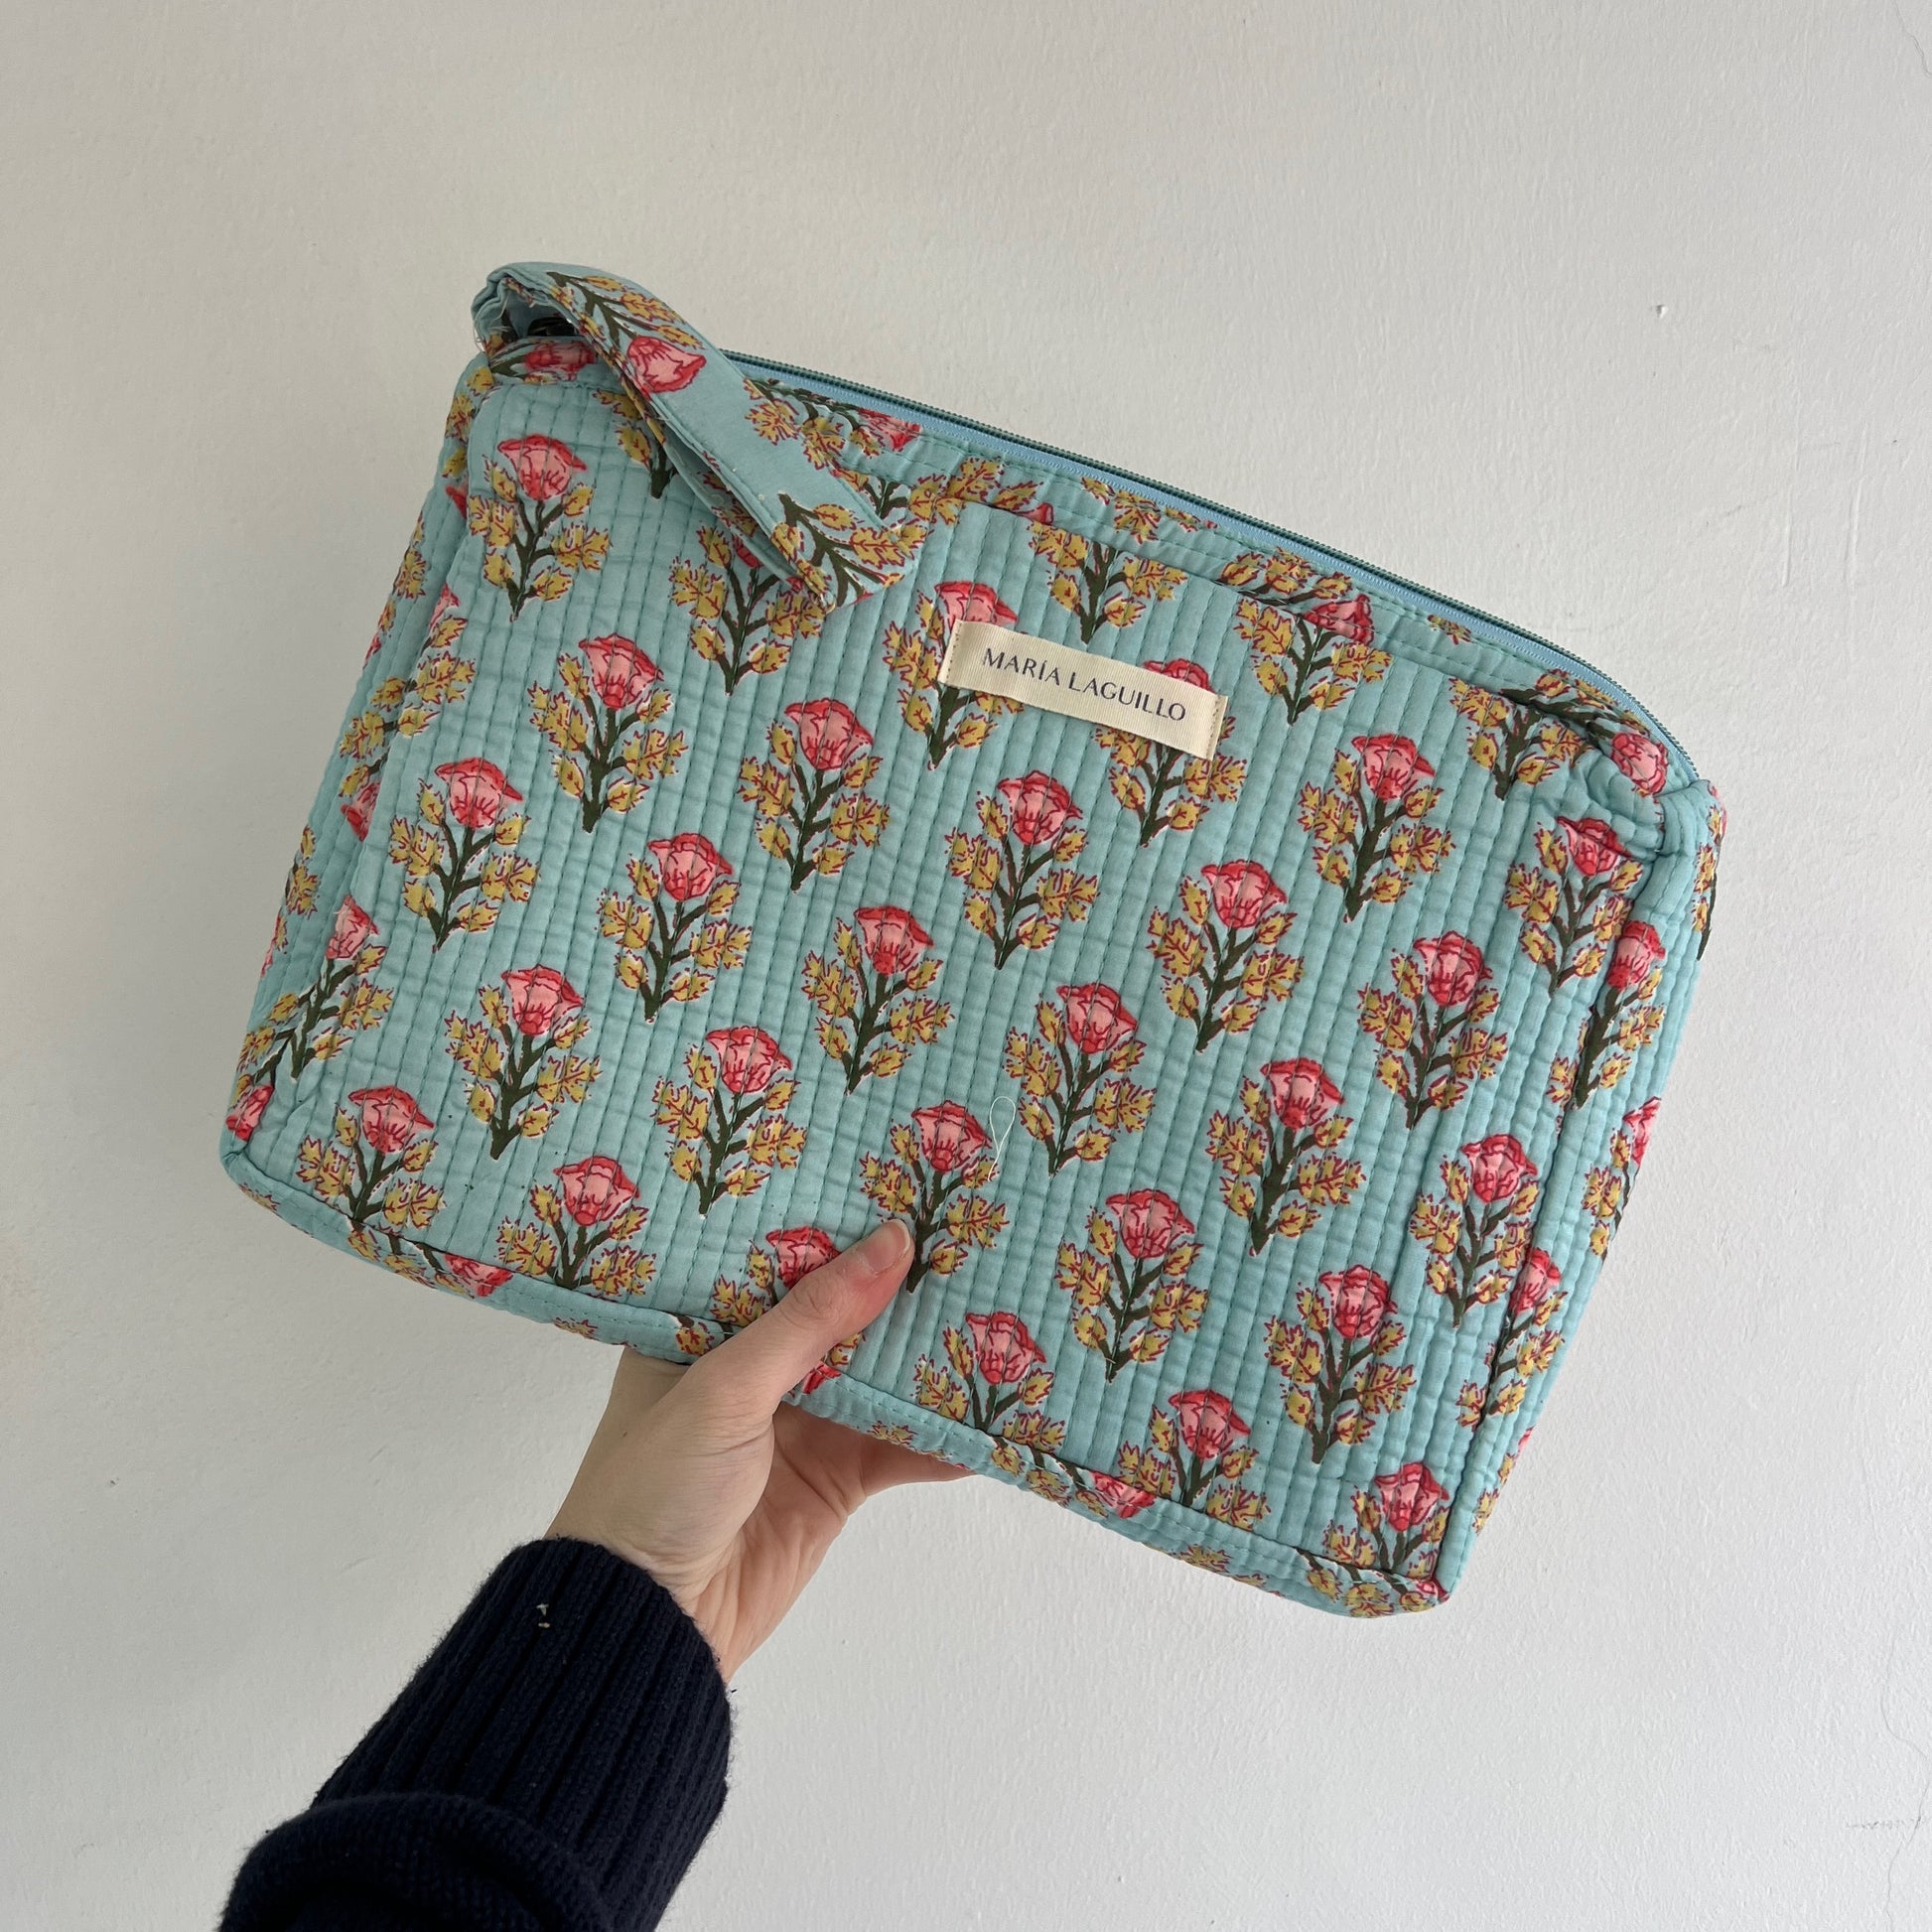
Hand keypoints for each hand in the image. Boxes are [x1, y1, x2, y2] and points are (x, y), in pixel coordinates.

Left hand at [547, 1221, 965, 1678]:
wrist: (647, 1623)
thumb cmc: (654, 1486)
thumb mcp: (727, 1385)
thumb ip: (813, 1317)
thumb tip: (894, 1240)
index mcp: (701, 1327)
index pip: (777, 1256)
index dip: (833, 1220)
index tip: (899, 1178)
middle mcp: (752, 1368)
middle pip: (840, 1312)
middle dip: (899, 1281)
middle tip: (971, 1227)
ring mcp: (799, 1424)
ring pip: (879, 1375)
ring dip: (931, 1355)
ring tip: (1001, 1302)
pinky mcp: (835, 1481)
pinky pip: (900, 1447)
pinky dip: (943, 1436)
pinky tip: (995, 1411)